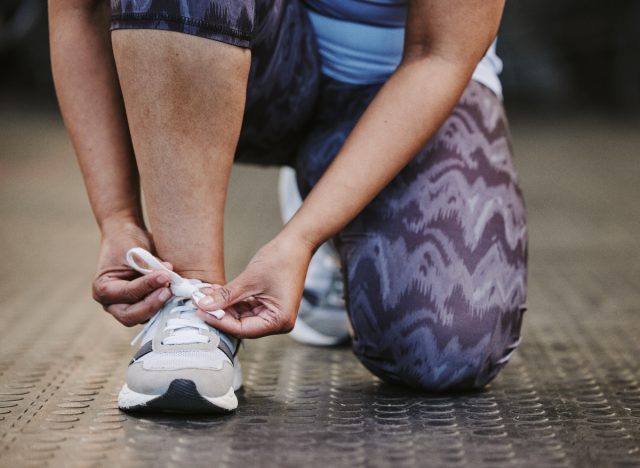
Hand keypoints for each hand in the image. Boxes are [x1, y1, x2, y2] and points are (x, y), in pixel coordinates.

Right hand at [92, 219, 172, 325]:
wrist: (127, 238)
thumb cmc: (125, 243)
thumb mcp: (133, 251)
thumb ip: (148, 266)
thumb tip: (168, 274)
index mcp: (103, 289)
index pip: (126, 293)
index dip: (146, 286)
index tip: (164, 275)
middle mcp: (112, 304)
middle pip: (130, 316)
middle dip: (152, 305)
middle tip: (168, 291)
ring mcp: (128, 308)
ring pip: (144, 317)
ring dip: (160, 305)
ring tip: (172, 288)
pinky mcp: (143, 307)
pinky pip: (154, 313)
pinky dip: (165, 304)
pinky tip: (175, 292)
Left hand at [196, 233, 313, 337]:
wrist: (296, 244)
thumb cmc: (280, 260)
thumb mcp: (249, 280)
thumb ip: (226, 296)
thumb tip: (204, 306)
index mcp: (279, 321)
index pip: (243, 329)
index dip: (220, 321)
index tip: (201, 312)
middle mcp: (278, 322)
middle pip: (242, 325)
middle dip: (220, 313)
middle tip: (199, 303)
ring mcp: (273, 313)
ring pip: (241, 316)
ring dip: (224, 306)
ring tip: (205, 295)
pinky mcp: (268, 305)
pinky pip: (246, 307)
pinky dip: (232, 301)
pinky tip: (216, 293)